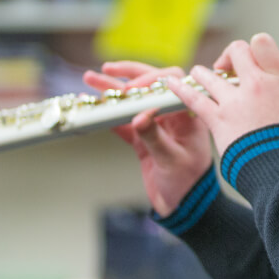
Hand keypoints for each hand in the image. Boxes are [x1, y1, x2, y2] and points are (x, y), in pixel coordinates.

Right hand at [83, 62, 212, 216]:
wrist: (185, 208)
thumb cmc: (188, 184)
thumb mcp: (172, 160)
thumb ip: (154, 138)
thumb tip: (138, 117)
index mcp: (187, 114)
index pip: (171, 83)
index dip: (151, 79)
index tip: (132, 87)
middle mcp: (171, 115)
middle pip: (150, 85)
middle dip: (128, 75)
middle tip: (106, 70)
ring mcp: (156, 125)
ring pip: (133, 101)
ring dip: (112, 90)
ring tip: (90, 79)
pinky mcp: (142, 139)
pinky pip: (123, 121)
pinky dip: (107, 114)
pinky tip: (91, 105)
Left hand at [166, 33, 278, 158]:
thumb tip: (277, 89)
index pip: (262, 43)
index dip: (254, 48)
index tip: (251, 59)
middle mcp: (256, 84)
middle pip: (236, 51)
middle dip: (229, 57)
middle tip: (226, 67)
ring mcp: (234, 101)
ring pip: (209, 74)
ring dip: (203, 73)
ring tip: (199, 75)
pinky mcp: (218, 119)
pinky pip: (193, 97)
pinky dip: (181, 88)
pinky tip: (172, 83)